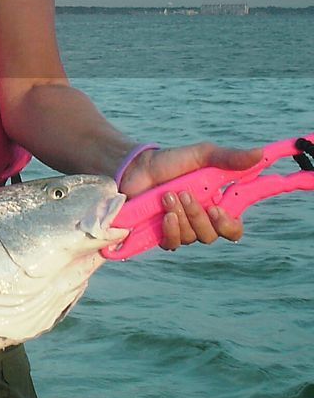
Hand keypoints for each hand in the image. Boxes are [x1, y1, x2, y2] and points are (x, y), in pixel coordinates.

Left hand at [119, 142, 262, 249]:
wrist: (137, 167)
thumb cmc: (172, 162)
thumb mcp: (202, 155)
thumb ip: (229, 158)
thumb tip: (260, 153)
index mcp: (216, 206)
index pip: (234, 227)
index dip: (231, 225)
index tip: (219, 210)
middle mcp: (201, 222)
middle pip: (212, 235)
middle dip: (198, 215)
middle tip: (185, 194)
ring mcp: (181, 230)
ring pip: (192, 237)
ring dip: (180, 216)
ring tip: (167, 195)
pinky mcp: (161, 235)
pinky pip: (173, 244)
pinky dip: (171, 230)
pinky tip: (165, 215)